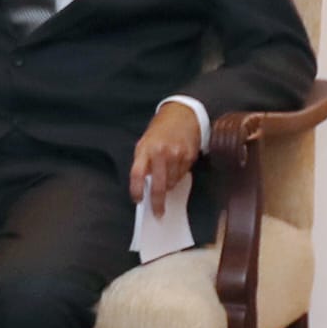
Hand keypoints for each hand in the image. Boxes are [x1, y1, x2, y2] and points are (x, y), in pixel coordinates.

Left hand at [129, 101, 206, 216]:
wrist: (182, 114)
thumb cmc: (160, 131)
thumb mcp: (145, 142)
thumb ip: (143, 162)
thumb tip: (145, 185)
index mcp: (145, 149)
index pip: (137, 174)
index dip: (136, 190)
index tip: (138, 200)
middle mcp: (160, 153)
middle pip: (158, 185)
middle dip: (158, 202)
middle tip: (158, 213)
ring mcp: (177, 155)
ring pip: (172, 183)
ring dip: (168, 186)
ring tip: (167, 176)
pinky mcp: (189, 157)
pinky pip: (182, 176)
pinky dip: (178, 176)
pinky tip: (176, 167)